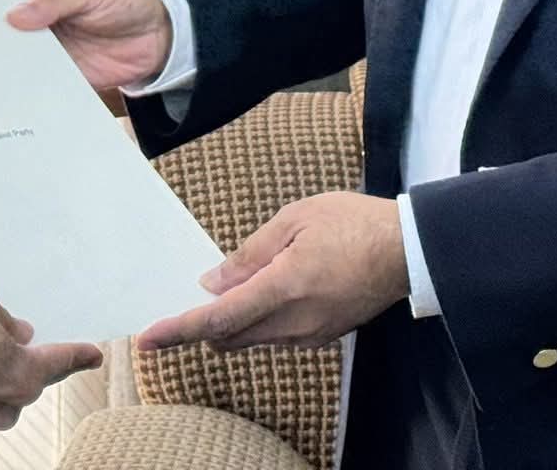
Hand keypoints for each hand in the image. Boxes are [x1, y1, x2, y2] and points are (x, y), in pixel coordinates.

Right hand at [5, 0, 173, 90]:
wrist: (157, 35)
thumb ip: (55, 0)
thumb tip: (14, 16)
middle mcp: (36, 21)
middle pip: (1, 33)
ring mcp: (46, 50)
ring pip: (14, 61)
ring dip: (3, 71)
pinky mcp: (60, 75)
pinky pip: (38, 84)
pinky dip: (27, 91)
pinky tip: (15, 100)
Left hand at [137, 192, 407, 351]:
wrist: (408, 250)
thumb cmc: (352, 223)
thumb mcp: (296, 219)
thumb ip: (251, 253)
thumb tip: (213, 281)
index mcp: (284, 288)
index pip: (218, 319)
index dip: (179, 329)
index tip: (148, 336)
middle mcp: (294, 322)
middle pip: (230, 337)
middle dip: (202, 325)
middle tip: (184, 300)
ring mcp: (310, 334)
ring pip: (252, 339)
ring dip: (231, 322)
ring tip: (224, 289)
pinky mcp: (323, 336)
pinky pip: (276, 336)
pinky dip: (256, 321)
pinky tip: (259, 293)